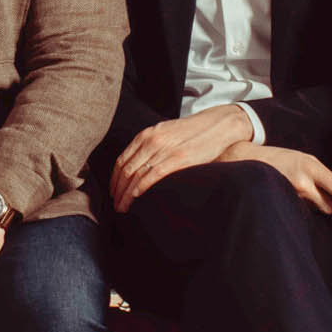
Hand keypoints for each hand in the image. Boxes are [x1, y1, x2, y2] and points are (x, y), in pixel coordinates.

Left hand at [111, 106, 252, 211]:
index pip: (122, 159)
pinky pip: (152, 175)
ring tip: (122, 207)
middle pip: (125, 169)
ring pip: (136, 175)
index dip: (114, 179)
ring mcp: (164, 149)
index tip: (113, 191)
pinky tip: (135, 197)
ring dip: (126, 194)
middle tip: (115, 204)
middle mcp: (151, 140)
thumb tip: (139, 166)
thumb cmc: (193, 133)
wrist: (217, 125)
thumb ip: (151, 146)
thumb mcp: (166, 134)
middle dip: (117, 190)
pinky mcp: (178, 158)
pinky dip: (140, 187)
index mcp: (146, 134)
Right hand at [220, 141, 331, 216]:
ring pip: (311, 208)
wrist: (247, 158)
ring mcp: (291, 193)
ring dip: (308, 205)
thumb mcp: (301, 160)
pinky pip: (297, 210)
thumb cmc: (279, 159)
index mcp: (312, 165)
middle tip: (313, 194)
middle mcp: (303, 180)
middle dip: (325, 204)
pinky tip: (284, 194)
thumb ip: (317, 175)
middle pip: (327, 205)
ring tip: (292, 189)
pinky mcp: (281, 201)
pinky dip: (295, 206)